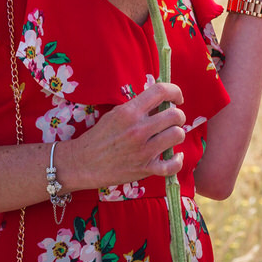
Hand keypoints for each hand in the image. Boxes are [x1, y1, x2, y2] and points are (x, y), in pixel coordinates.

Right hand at [65, 81, 186, 188]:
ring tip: (170, 136)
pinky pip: (172, 165)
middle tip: (172, 120)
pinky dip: (177, 160)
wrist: (82, 163)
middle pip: (175, 115)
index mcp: (130, 112)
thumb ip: (137, 107)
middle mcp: (138, 130)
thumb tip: (161, 100)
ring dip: (177, 134)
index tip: (177, 98)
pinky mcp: (144, 170)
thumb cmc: (99, 137)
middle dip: (178, 116)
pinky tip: (175, 156)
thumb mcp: (115, 114)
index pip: (161, 91)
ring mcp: (142, 151)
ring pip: (177, 135)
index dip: (175, 91)